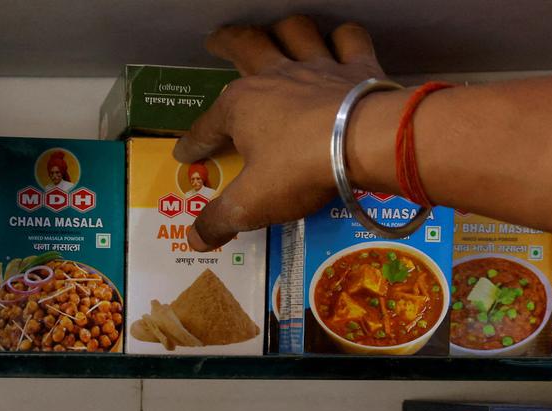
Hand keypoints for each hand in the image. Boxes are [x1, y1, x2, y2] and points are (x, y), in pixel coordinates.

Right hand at [174, 16, 386, 251]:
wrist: (367, 144)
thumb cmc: (299, 170)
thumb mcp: (250, 204)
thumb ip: (218, 220)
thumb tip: (194, 239)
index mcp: (240, 106)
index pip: (206, 127)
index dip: (193, 144)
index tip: (184, 156)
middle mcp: (275, 76)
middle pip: (245, 46)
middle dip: (225, 42)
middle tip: (214, 40)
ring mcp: (318, 66)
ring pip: (295, 32)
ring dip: (282, 30)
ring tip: (274, 34)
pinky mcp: (357, 67)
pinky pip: (348, 39)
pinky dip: (342, 38)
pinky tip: (337, 44)